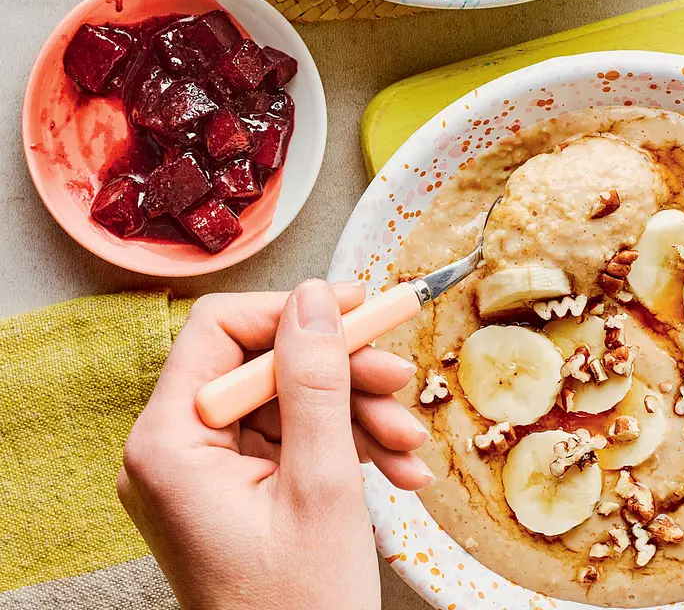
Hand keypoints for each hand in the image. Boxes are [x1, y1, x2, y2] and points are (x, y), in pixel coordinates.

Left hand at [118, 279, 434, 609]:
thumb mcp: (319, 485)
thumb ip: (315, 382)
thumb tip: (315, 299)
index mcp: (169, 444)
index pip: (222, 329)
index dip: (294, 311)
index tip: (359, 308)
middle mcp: (175, 450)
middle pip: (265, 364)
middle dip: (341, 374)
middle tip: (400, 379)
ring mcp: (205, 472)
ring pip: (290, 400)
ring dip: (358, 415)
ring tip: (410, 445)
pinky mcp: (236, 489)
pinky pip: (295, 439)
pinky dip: (347, 447)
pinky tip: (397, 467)